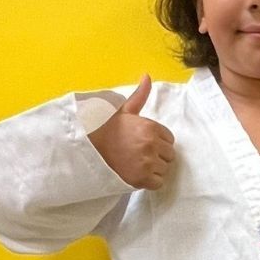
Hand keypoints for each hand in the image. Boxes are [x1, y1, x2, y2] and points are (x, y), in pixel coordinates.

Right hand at [88, 74, 175, 189]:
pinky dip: (150, 182)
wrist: (91, 149)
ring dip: (154, 169)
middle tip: (141, 155)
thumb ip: (140, 96)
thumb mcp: (125, 110)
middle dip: (158, 156)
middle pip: (169, 156)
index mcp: (151, 127)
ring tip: (138, 164)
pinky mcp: (142, 178)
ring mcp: (147, 162)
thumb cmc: (109, 130)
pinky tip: (138, 174)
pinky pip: (158, 183)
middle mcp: (151, 144)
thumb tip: (147, 76)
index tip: (145, 143)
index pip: (169, 139)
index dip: (158, 142)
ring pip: (164, 169)